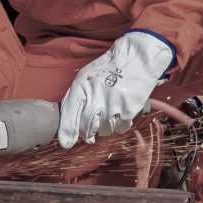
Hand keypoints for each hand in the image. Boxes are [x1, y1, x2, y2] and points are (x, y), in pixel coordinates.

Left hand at [57, 30, 174, 148]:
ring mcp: (113, 103)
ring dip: (105, 127)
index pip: (70, 114)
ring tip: (109, 114)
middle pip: (87, 127)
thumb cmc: (108, 68)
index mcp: (81, 86)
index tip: (66, 144)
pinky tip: (120, 114)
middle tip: (89, 135)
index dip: (67, 132)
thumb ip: (75, 97)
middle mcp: (96, 95)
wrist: (136, 58)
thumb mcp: (85, 76)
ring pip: (104, 130)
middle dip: (87, 135)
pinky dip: (119, 125)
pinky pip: (120, 128)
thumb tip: (67, 123)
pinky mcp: (129, 109)